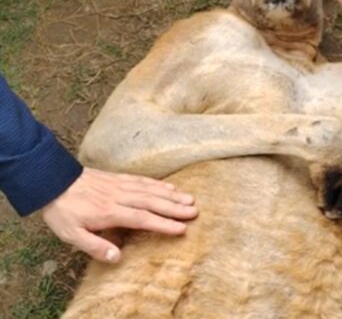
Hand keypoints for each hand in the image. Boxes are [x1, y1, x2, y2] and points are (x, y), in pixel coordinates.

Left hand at [42, 168, 196, 262]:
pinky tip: (170, 187)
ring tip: (190, 199)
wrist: (52, 181)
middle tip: (195, 212)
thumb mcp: (71, 235)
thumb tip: (117, 257)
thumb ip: (94, 246)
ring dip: (172, 195)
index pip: (142, 218)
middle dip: (175, 208)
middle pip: (152, 202)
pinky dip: (158, 183)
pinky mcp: (118, 178)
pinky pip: (142, 180)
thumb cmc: (63, 211)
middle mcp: (119, 197)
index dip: (163, 224)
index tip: (181, 229)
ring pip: (150, 190)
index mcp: (110, 212)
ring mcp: (120, 185)